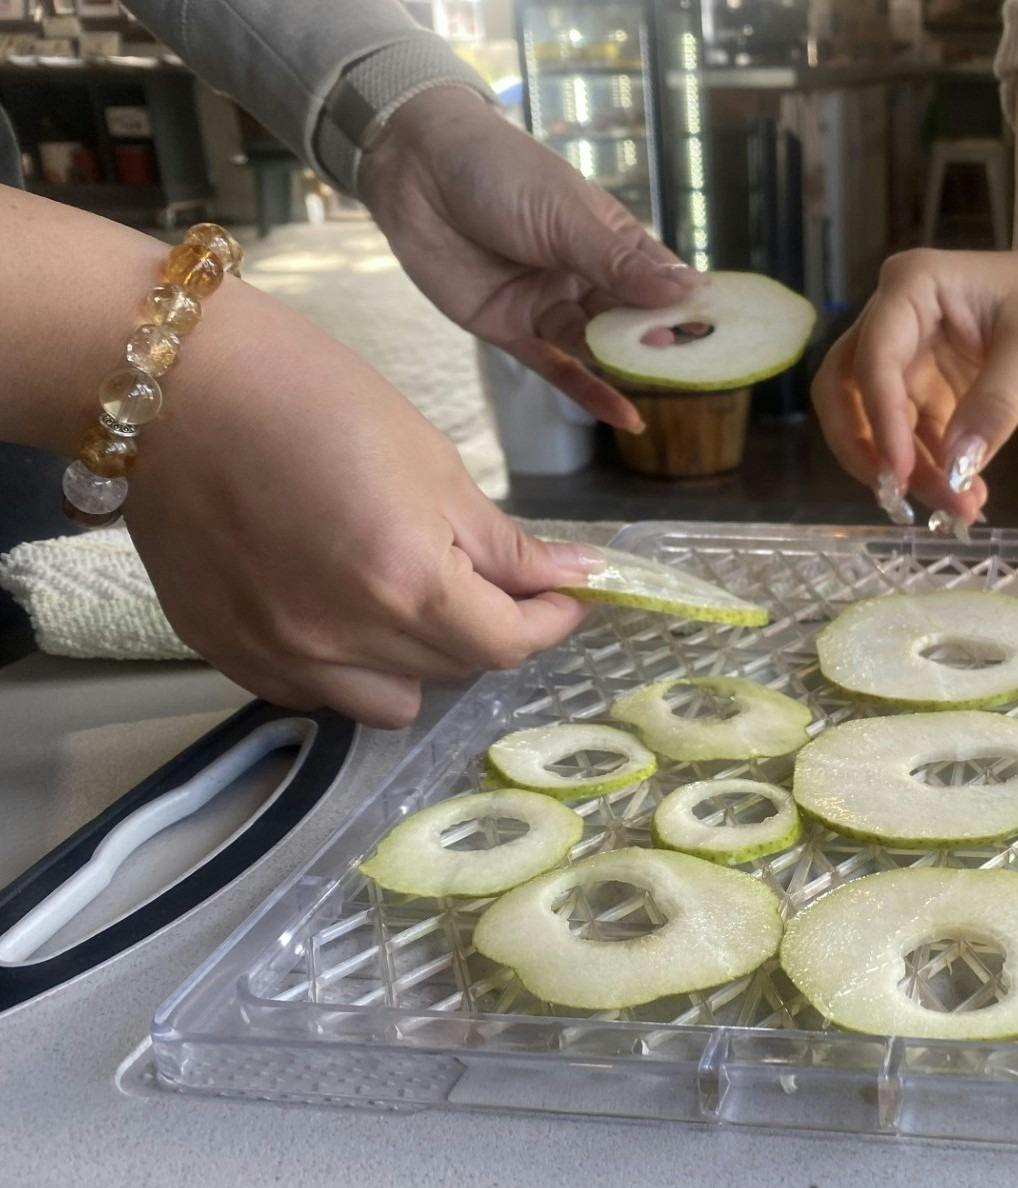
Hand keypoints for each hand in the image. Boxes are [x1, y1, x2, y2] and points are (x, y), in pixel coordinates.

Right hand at [128, 281, 599, 727]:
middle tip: (490, 578)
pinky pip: (316, 693)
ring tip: (409, 596)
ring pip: (388, 701)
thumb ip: (503, 544)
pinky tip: (340, 606)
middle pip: (453, 670)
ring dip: (418, 661)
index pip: (506, 644)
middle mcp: (344, 639)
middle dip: (488, 627)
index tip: (565, 594)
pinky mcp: (229, 652)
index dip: (548, 620)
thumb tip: (574, 577)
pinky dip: (345, 666)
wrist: (171, 384)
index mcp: (406, 584)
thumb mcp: (433, 463)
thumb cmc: (311, 398)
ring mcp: (280, 655)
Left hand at [356, 86, 700, 432]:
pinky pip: (558, 369)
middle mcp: (584, 276)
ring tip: (665, 381)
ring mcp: (549, 305)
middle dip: (661, 343)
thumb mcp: (567, 216)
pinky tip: (626, 418)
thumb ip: (620, 264)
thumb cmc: (498, 171)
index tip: (724, 333)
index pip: (660, 280)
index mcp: (607, 238)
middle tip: (696, 366)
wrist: (415, 169)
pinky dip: (590, 393)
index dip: (688, 307)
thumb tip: (687, 293)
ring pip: (599, 346)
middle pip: (633, 320)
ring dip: (629, 364)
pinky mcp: (512, 330)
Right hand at [811, 244, 1017, 522]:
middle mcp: (890, 321)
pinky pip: (906, 437)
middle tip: (902, 496)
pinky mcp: (917, 390)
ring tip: (957, 507)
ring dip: (904, 471)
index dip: (881, 418)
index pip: (875, 357)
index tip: (901, 473)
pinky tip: (963, 497)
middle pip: (845, 390)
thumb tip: (958, 468)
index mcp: (910, 288)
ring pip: (871, 422)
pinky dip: (927, 470)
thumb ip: (996, 404)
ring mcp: (900, 358)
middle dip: (867, 449)